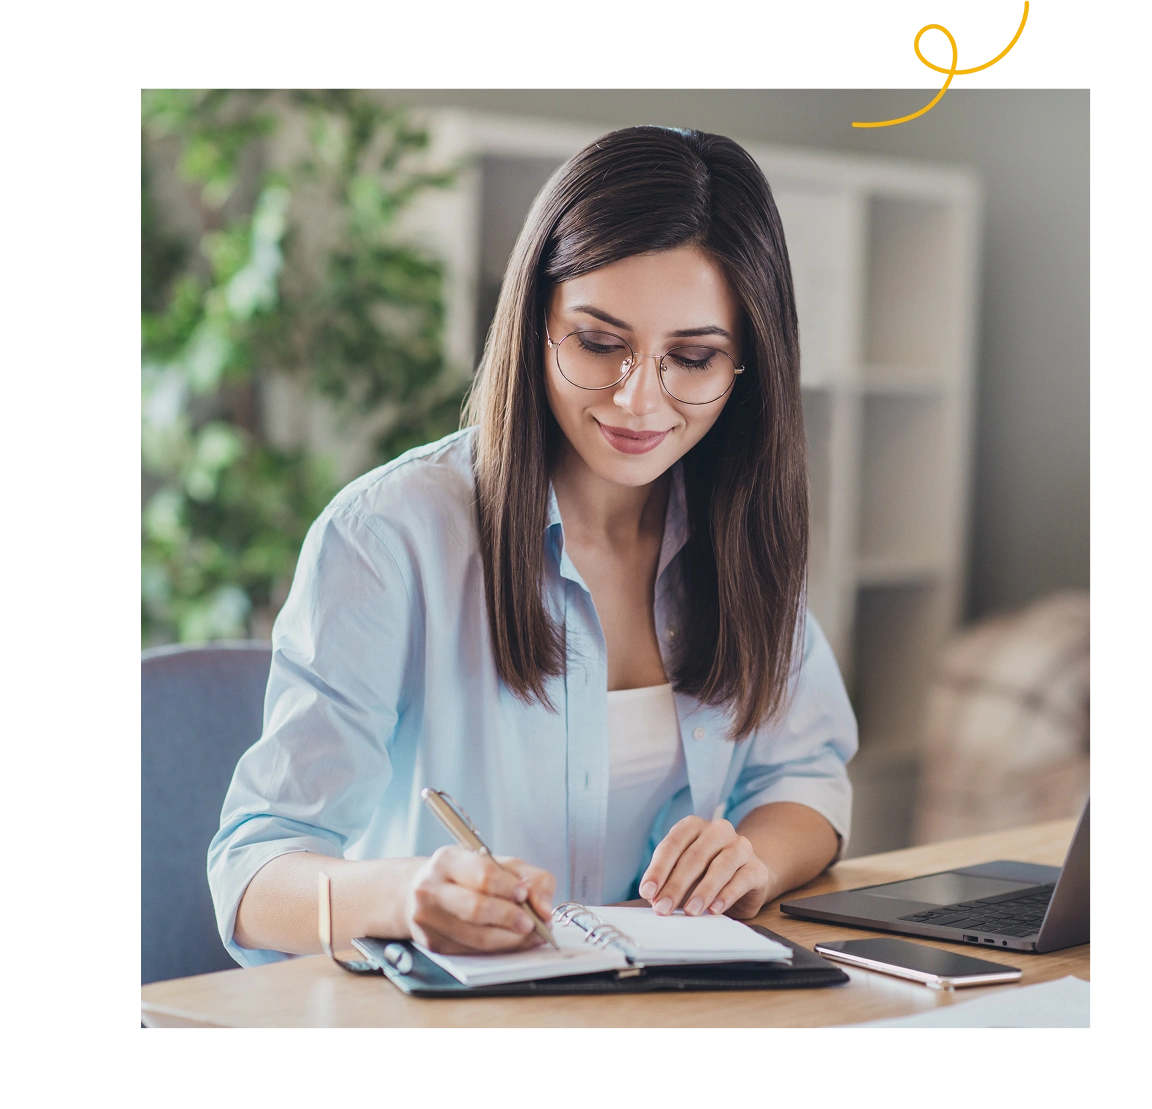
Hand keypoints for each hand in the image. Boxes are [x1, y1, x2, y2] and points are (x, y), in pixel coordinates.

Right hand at [405, 846, 555, 952]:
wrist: (427, 890)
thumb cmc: (468, 875)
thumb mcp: (502, 864)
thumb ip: (531, 879)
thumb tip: (545, 909)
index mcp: (448, 859)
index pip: (483, 875)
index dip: (509, 888)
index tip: (524, 895)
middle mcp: (430, 888)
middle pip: (477, 909)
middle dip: (511, 918)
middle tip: (532, 923)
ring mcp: (427, 918)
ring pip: (476, 937)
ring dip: (510, 939)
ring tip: (528, 934)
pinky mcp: (432, 943)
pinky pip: (471, 951)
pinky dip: (497, 949)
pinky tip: (510, 940)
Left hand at [638, 816, 773, 918]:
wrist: (745, 877)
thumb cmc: (706, 873)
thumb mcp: (684, 873)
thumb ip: (669, 881)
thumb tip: (654, 899)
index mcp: (694, 826)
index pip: (673, 844)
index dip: (658, 869)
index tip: (647, 892)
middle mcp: (718, 831)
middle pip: (694, 857)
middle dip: (676, 885)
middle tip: (663, 908)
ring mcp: (740, 847)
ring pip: (720, 866)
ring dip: (702, 891)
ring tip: (690, 911)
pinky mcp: (757, 868)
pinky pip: (741, 880)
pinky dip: (726, 895)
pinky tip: (714, 909)